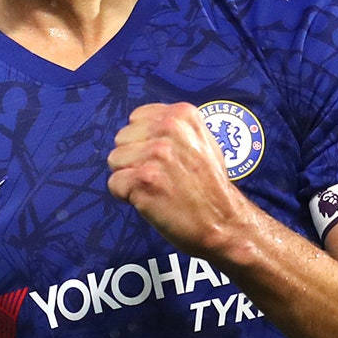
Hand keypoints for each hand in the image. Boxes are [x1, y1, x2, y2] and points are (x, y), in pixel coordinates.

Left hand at [106, 102, 256, 254]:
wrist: (223, 223)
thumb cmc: (210, 186)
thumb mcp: (202, 142)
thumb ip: (173, 130)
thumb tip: (140, 126)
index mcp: (182, 114)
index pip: (136, 119)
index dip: (143, 141)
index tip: (161, 159)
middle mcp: (169, 129)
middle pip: (122, 138)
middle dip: (134, 158)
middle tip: (160, 176)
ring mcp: (156, 153)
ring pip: (114, 160)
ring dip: (129, 177)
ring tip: (157, 188)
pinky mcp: (144, 179)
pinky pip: (114, 184)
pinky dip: (126, 196)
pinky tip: (151, 200)